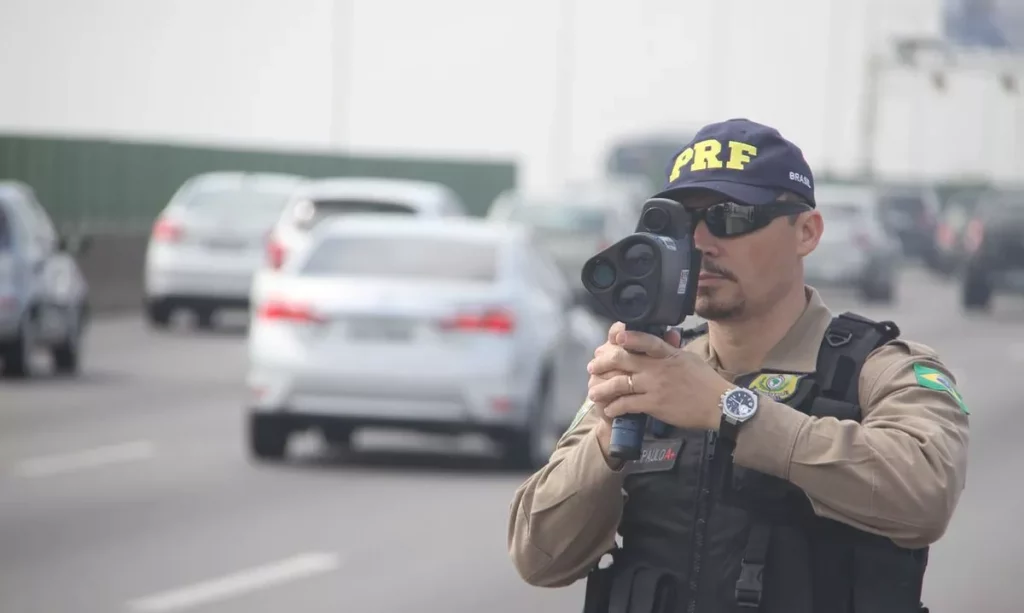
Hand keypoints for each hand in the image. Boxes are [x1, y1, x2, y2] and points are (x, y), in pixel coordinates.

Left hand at [586, 327, 731, 430]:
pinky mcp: (654, 404)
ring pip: (620, 384)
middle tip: (593, 366)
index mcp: (668, 354)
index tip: (615, 336)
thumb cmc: (706, 382)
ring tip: (593, 392)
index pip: (646, 341)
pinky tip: (608, 409)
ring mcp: (655, 386)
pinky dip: (615, 407)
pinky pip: (628, 404)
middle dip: (604, 362)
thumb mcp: (689, 359)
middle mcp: (658, 368)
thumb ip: (672, 350)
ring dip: (603, 388)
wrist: (719, 406)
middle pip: (623, 360)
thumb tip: (666, 337)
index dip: (629, 337)